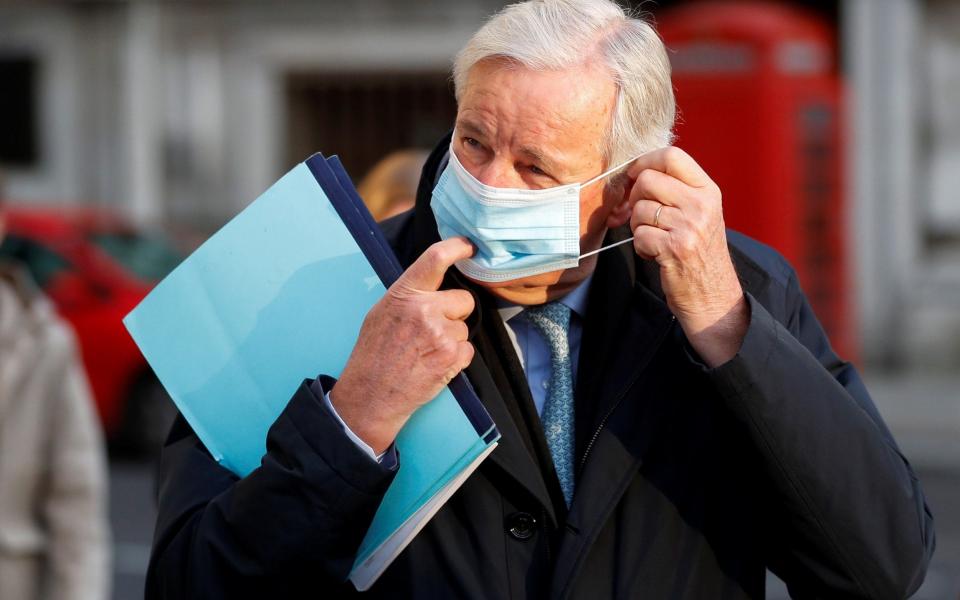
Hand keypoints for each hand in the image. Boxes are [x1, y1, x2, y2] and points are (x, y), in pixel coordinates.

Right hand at [330, 238, 476, 452]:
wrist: (371, 394)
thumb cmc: (373, 353)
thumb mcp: (382, 312)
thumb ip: (409, 295)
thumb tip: (434, 282)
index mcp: (405, 293)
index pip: (436, 258)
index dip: (457, 248)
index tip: (469, 247)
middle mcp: (424, 309)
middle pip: (464, 299)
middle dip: (455, 312)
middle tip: (433, 329)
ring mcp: (440, 333)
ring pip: (465, 327)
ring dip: (452, 338)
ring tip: (426, 351)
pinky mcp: (452, 356)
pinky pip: (468, 349)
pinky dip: (456, 357)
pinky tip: (434, 363)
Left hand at [625, 147, 747, 366]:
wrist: (714, 296)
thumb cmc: (700, 253)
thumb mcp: (699, 213)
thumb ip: (675, 190)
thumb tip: (632, 172)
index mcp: (708, 190)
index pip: (672, 155)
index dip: (644, 162)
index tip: (633, 176)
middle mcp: (701, 204)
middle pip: (647, 180)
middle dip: (634, 198)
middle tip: (642, 216)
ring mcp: (689, 226)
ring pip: (639, 209)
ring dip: (637, 226)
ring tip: (655, 239)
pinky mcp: (675, 248)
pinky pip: (639, 235)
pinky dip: (641, 247)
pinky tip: (656, 254)